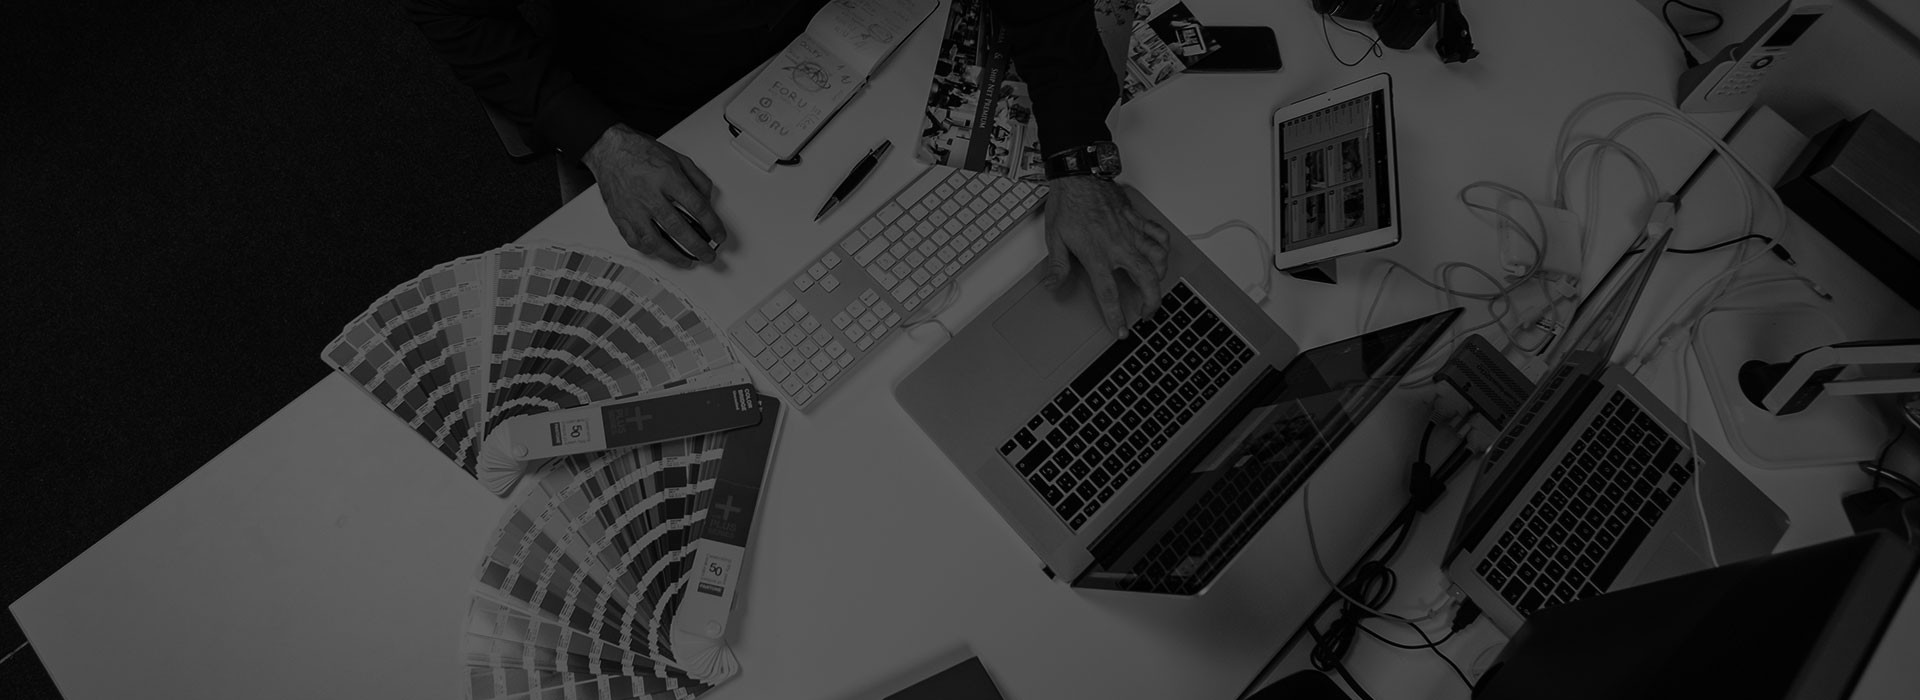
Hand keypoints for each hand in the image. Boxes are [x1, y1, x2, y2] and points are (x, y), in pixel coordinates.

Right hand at [582, 124, 730, 267]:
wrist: (610, 149)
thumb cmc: (641, 152)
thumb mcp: (677, 158)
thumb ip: (697, 179)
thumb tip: (707, 200)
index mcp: (667, 178)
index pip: (697, 207)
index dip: (712, 225)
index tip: (718, 234)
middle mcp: (650, 195)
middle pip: (678, 228)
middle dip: (697, 246)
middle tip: (708, 255)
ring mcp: (633, 208)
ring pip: (654, 241)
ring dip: (673, 256)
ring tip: (687, 261)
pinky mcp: (620, 216)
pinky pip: (634, 240)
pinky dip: (648, 250)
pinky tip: (659, 252)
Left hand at [1039, 176, 1172, 335]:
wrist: (1079, 175)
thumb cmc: (1067, 203)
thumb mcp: (1054, 237)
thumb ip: (1057, 266)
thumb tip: (1052, 286)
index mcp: (1097, 254)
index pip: (1109, 293)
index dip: (1116, 316)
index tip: (1122, 330)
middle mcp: (1118, 245)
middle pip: (1146, 279)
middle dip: (1151, 301)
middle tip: (1148, 313)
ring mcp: (1131, 231)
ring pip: (1158, 258)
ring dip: (1160, 277)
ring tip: (1155, 287)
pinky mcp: (1136, 219)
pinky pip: (1158, 234)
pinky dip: (1163, 246)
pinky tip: (1160, 254)